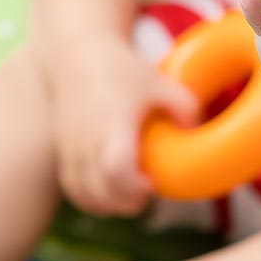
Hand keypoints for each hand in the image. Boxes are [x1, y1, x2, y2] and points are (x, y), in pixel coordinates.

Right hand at [45, 36, 198, 216]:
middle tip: (148, 188)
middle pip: (103, 193)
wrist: (77, 56)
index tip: (152, 182)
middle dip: (130, 202)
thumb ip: (184, 106)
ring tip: (132, 191)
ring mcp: (71, 150)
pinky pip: (75, 191)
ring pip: (87, 197)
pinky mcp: (62, 154)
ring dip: (112, 204)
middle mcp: (87, 141)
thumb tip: (198, 131)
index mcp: (112, 123)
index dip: (135, 187)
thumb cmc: (121, 69)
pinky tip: (112, 191)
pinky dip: (94, 200)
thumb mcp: (159, 82)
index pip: (116, 169)